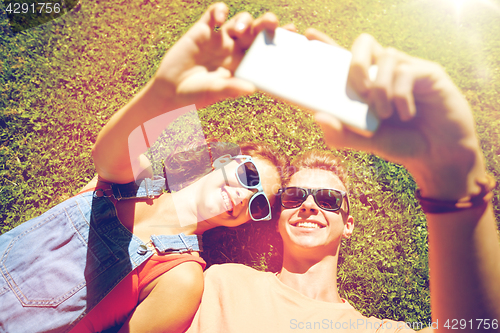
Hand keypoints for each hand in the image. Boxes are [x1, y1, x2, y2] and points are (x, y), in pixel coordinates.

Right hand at [151, 3, 278, 108]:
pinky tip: (219, 17)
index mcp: (244, 64)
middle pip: (257, 31)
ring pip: (240, 20)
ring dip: (244, 21)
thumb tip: (251, 88)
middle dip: (267, 24)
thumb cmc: (196, 96)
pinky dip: (219, 11)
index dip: (280, 40)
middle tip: (272, 23)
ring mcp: (220, 38)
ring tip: (239, 31)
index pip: (266, 49)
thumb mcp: (214, 93)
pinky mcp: (202, 30)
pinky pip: (213, 13)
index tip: (293, 33)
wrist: (170, 91)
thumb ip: (230, 88)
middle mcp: (235, 49)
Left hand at [307, 31, 485, 199]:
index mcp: (367, 84)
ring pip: (384, 58)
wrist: (438, 156)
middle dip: (354, 63)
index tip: (309, 35)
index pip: (344, 58)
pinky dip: (400, 96)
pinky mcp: (428, 72)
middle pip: (364, 43)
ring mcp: (407, 69)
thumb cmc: (401, 145)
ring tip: (384, 114)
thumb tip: (317, 116)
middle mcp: (384, 72)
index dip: (327, 44)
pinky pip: (406, 72)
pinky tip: (407, 114)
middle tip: (360, 92)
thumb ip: (341, 134)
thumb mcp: (366, 143)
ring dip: (379, 88)